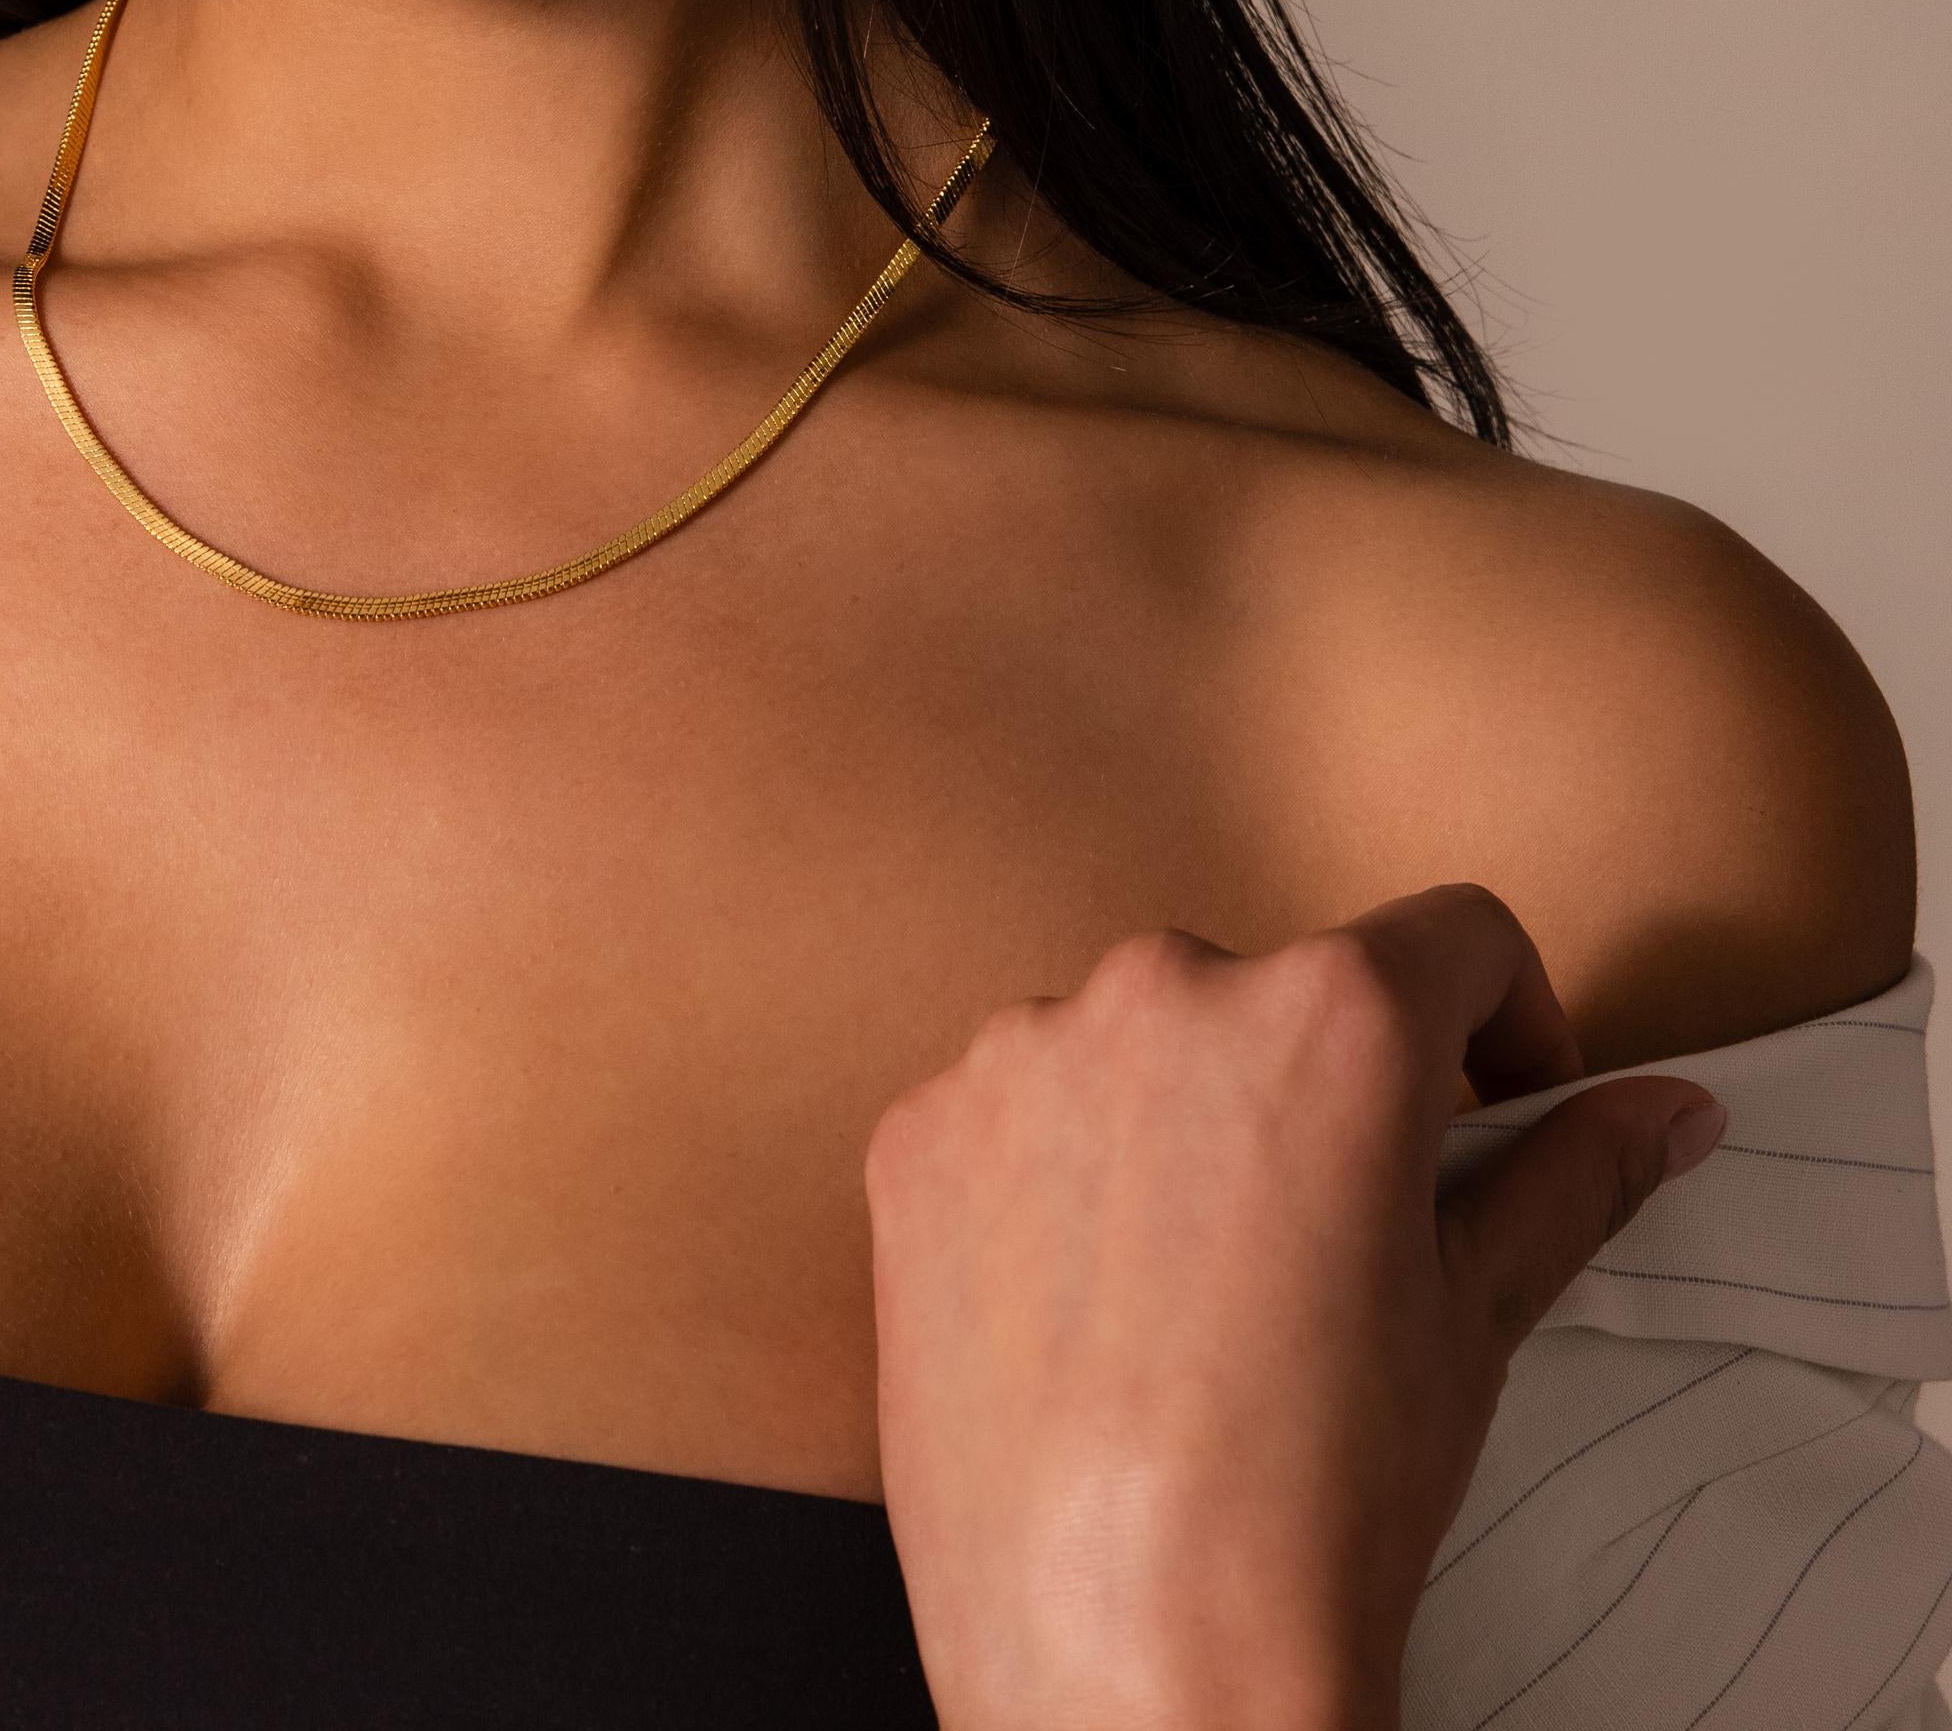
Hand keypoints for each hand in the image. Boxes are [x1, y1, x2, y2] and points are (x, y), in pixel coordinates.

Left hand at [864, 885, 1724, 1730]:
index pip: (1452, 938)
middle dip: (1319, 1094)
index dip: (1500, 1022)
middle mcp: (1162, 991)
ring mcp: (1018, 1054)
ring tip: (1198, 1300)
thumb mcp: (1474, 1320)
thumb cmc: (1313, 1495)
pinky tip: (1085, 1314)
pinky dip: (1052, 1183)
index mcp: (1328, 1015)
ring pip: (1132, 1050)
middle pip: (1275, 995)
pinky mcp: (917, 1130)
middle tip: (1333, 1246)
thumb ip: (1569, 1178)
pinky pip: (1010, 1115)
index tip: (1493, 1101)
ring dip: (1174, 1128)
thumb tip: (1663, 1110)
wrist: (1129, 1642)